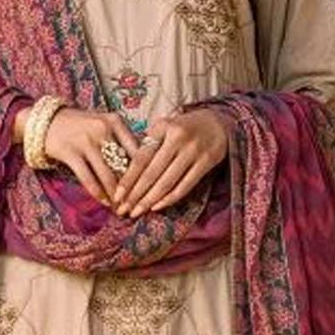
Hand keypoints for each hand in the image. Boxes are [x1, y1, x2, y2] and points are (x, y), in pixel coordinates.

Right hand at [41, 106, 141, 204]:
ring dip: (116, 195)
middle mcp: (102, 129)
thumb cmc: (80, 126)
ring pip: (108, 175)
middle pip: (123, 165)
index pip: (137, 150)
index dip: (144, 172)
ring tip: (121, 207)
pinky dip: (98, 193)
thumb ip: (121, 140)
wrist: (46, 122)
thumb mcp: (103, 124)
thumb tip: (143, 166)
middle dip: (131, 188)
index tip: (149, 189)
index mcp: (115, 121)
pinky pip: (88, 178)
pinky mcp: (71, 153)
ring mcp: (86, 141)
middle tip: (137, 204)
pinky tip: (104, 202)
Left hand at [112, 107, 228, 217]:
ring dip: (149, 200)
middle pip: (152, 173)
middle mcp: (178, 139)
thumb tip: (127, 174)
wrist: (217, 122)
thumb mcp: (164, 127)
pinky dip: (170, 198)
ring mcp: (193, 151)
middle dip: (135, 195)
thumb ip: (148, 145)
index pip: (141, 158)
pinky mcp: (206, 162)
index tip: (116, 196)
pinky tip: (157, 207)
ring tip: (136, 212)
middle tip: (123, 210)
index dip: (128, 179)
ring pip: (167, 182)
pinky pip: (185, 186)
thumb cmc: (184, 127)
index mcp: (163, 128)